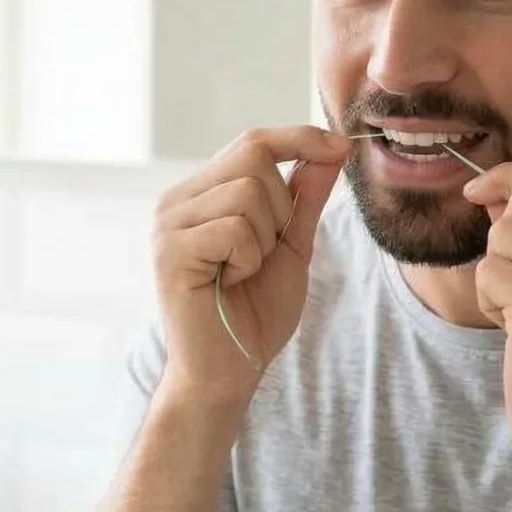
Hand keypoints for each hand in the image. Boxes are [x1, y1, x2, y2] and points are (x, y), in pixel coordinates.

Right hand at [151, 126, 352, 400]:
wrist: (226, 374)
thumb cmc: (254, 315)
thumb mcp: (292, 247)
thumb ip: (305, 198)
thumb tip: (331, 148)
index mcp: (201, 195)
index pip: (252, 142)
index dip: (300, 137)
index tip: (343, 146)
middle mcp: (177, 201)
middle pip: (253, 157)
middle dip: (280, 207)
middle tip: (262, 254)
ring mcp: (168, 224)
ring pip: (248, 192)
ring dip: (264, 239)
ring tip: (242, 272)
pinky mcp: (171, 251)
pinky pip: (235, 228)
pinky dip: (248, 259)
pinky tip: (229, 283)